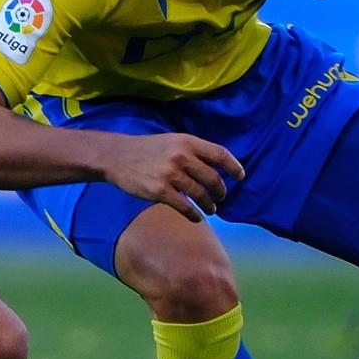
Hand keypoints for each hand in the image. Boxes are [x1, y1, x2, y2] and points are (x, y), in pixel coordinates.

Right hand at [100, 132, 245, 223]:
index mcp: (187, 141)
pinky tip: (197, 218)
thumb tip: (217, 166)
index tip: (240, 176)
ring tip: (211, 209)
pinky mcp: (159, 191)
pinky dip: (194, 215)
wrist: (117, 157)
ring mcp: (170, 174)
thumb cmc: (147, 150)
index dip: (234, 166)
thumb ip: (193, 150)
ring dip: (210, 205)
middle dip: (221, 191)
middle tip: (221, 196)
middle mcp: (181, 156)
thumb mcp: (172, 141)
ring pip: (200, 194)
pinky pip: (185, 207)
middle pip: (213, 178)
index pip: (220, 154)